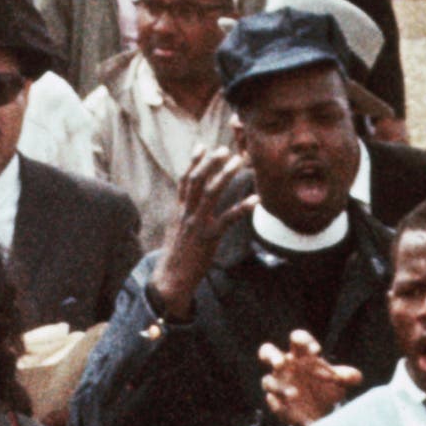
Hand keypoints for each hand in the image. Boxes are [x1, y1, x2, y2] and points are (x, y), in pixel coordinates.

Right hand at [151, 148, 254, 319]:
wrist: (170, 280)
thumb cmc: (176, 257)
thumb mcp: (175, 233)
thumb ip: (183, 217)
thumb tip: (189, 207)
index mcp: (178, 212)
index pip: (184, 181)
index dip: (193, 163)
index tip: (202, 146)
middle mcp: (186, 214)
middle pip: (196, 181)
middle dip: (210, 163)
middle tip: (224, 149)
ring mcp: (197, 224)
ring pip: (210, 193)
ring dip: (224, 175)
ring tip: (237, 162)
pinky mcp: (208, 237)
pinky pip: (227, 219)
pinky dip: (242, 207)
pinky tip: (255, 199)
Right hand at [259, 330, 362, 425]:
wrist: (321, 412)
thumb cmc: (327, 387)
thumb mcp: (341, 381)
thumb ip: (349, 377)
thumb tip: (356, 378)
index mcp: (301, 354)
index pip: (297, 339)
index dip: (304, 340)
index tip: (317, 351)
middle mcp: (285, 367)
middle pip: (268, 352)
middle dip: (271, 356)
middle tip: (281, 363)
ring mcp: (279, 385)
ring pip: (267, 381)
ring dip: (279, 387)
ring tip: (294, 394)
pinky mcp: (278, 403)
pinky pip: (272, 402)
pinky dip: (277, 404)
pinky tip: (286, 406)